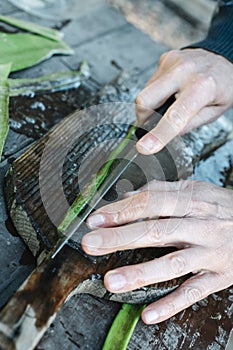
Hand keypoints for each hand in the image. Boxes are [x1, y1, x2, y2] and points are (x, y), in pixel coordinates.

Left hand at [82, 180, 232, 323]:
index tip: (95, 220)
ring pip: (173, 263)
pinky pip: (194, 291)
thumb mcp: (194, 191)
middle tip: (92, 244)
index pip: (151, 202)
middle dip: (121, 238)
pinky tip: (149, 314)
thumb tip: (125, 199)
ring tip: (112, 281)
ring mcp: (210, 252)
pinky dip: (172, 304)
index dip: (121, 211)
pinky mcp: (220, 276)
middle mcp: (200, 225)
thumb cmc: (219, 208)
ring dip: (141, 273)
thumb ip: (160, 194)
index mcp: (192, 200)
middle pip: (157, 231)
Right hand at [136, 49, 232, 154]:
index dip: (158, 135)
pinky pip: (150, 82)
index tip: (144, 148)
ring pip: (145, 92)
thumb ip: (189, 124)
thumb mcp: (214, 112)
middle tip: (150, 124)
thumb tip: (168, 135)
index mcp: (203, 87)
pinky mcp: (166, 58)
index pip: (174, 116)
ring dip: (151, 104)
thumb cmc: (222, 86)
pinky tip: (170, 91)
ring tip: (169, 104)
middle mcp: (185, 71)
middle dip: (143, 117)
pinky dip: (156, 92)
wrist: (225, 59)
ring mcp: (173, 62)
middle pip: (146, 99)